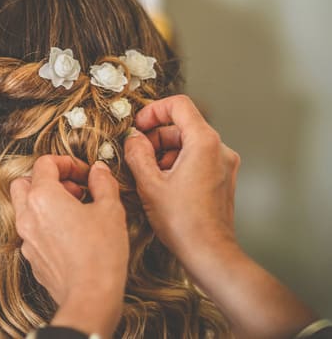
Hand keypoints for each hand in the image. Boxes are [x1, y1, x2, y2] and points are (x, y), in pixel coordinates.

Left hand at [10, 156, 127, 336]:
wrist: (90, 296)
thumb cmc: (100, 254)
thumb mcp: (110, 209)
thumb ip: (103, 183)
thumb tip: (98, 171)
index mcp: (43, 196)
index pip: (44, 163)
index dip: (66, 162)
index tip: (83, 172)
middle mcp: (27, 215)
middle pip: (25, 182)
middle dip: (48, 179)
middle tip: (73, 189)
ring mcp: (26, 237)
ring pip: (25, 207)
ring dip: (45, 202)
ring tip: (74, 211)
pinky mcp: (31, 256)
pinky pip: (32, 231)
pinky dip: (45, 224)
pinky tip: (70, 233)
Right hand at [125, 95, 315, 338]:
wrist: (209, 253)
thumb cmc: (182, 221)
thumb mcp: (149, 183)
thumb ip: (137, 153)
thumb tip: (134, 139)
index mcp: (204, 143)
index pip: (179, 105)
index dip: (153, 110)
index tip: (138, 127)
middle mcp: (219, 149)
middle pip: (182, 125)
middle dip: (156, 136)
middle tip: (137, 155)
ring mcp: (224, 165)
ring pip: (188, 143)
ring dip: (164, 152)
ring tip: (148, 175)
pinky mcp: (222, 179)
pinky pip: (197, 159)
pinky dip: (177, 163)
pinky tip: (163, 185)